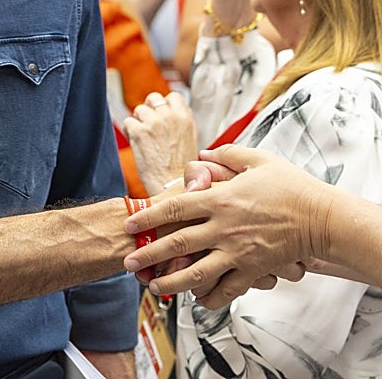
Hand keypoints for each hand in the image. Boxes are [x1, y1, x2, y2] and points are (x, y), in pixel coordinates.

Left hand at [122, 92, 198, 194]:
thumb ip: (180, 120)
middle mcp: (169, 116)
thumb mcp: (190, 138)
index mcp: (185, 117)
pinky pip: (128, 122)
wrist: (173, 186)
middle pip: (153, 98)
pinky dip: (130, 132)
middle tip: (150, 127)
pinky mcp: (139, 132)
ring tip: (145, 139)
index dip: (164, 105)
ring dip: (138, 122)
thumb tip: (168, 109)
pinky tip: (138, 144)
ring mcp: (153, 123)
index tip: (162, 117)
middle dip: (149, 110)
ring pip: (138, 110)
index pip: (172, 96)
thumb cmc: (181, 168)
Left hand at [122, 144, 326, 307]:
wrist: (323, 218)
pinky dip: (209, 296)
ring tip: (153, 285)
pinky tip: (195, 298)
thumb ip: (226, 155)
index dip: (148, 217)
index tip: (129, 224)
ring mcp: (239, 252)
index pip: (174, 207)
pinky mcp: (254, 270)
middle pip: (177, 243)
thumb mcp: (259, 160)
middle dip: (149, 254)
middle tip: (129, 261)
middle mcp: (225, 227)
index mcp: (221, 198)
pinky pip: (227, 289)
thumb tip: (202, 154)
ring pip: (197, 272)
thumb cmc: (292, 187)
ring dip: (171, 281)